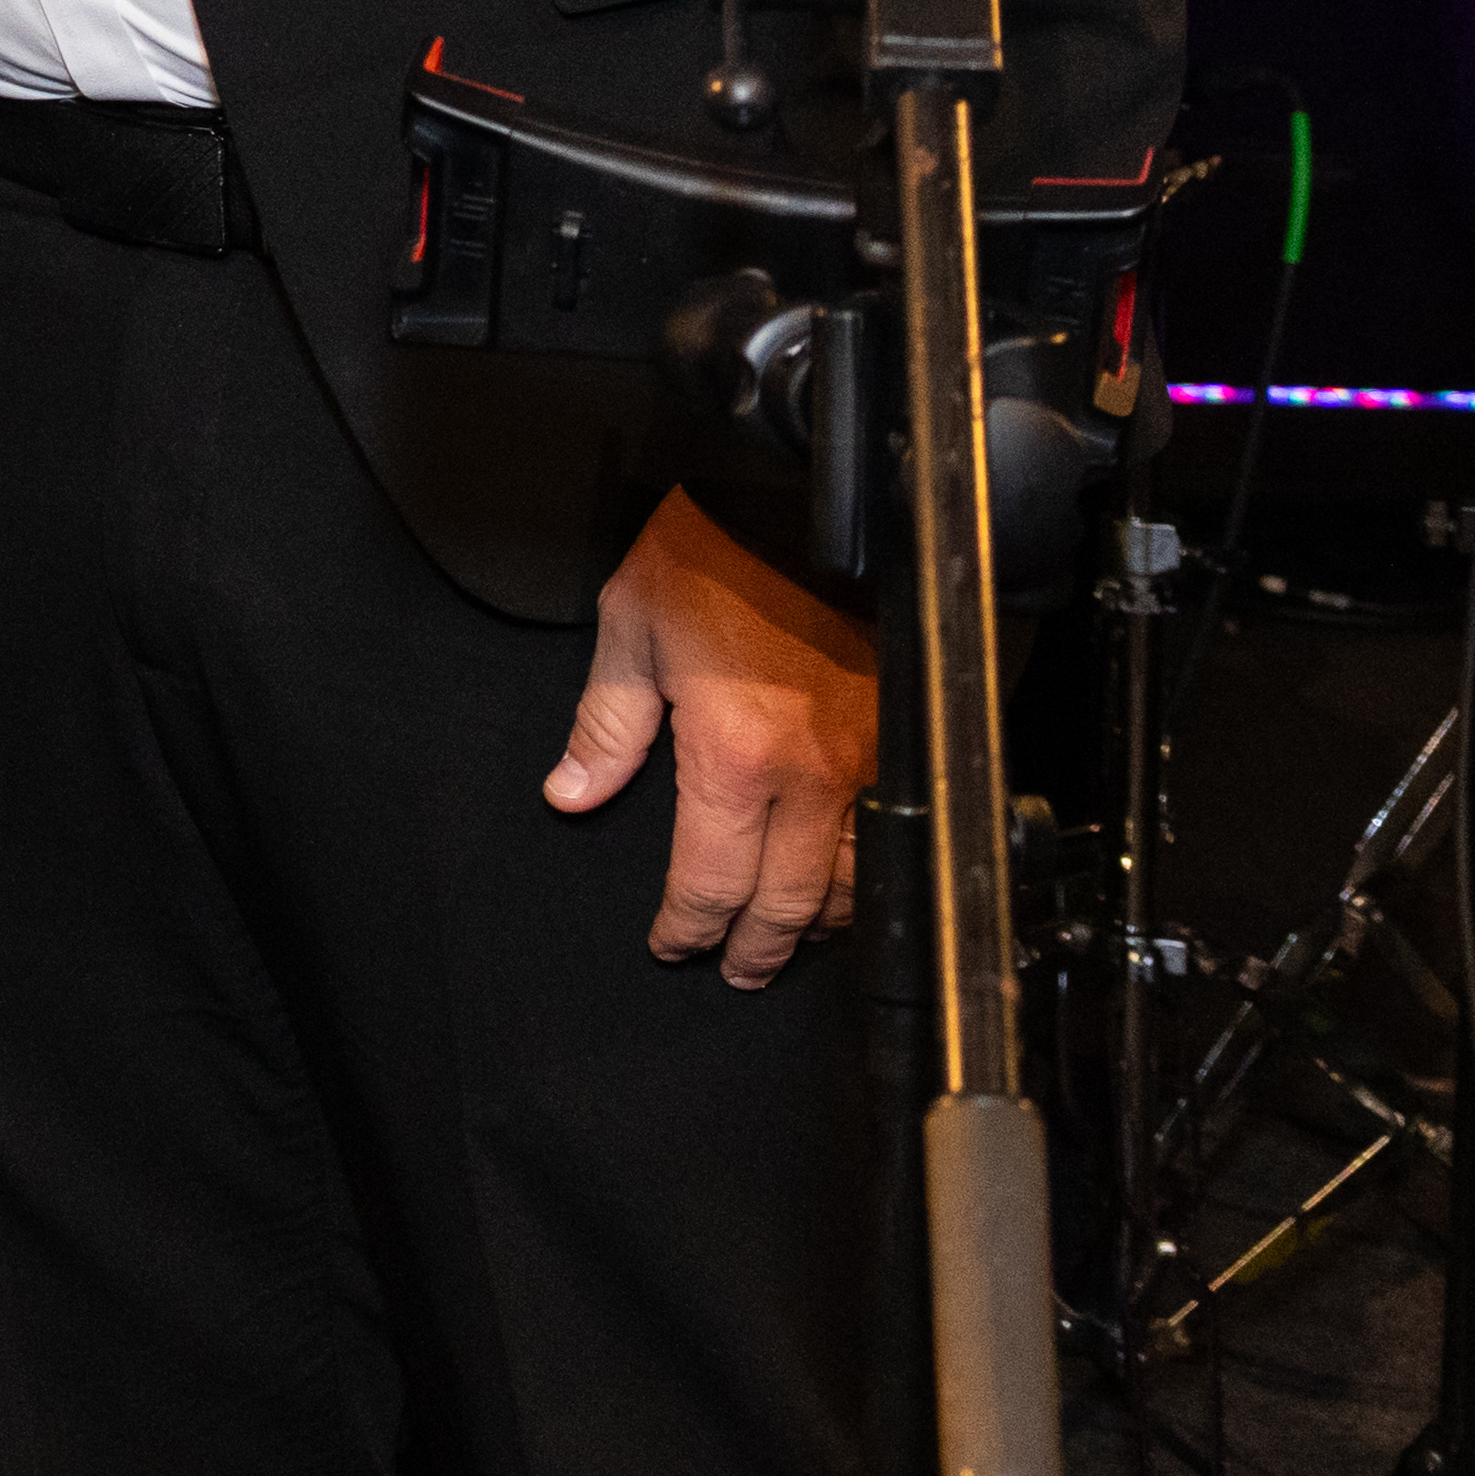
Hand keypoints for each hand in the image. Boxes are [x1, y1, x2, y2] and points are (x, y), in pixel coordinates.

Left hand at [547, 485, 876, 983]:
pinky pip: (889, 836)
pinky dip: (866, 879)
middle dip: (756, 948)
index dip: (688, 927)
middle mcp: (810, 777)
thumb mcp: (632, 626)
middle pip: (788, 903)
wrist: (810, 503)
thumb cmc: (719, 551)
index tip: (672, 946)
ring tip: (786, 942)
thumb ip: (605, 724)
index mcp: (735, 756)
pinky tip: (847, 888)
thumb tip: (573, 793)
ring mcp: (868, 765)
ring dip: (817, 925)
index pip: (710, 880)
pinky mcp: (901, 742)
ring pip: (852, 883)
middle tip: (735, 972)